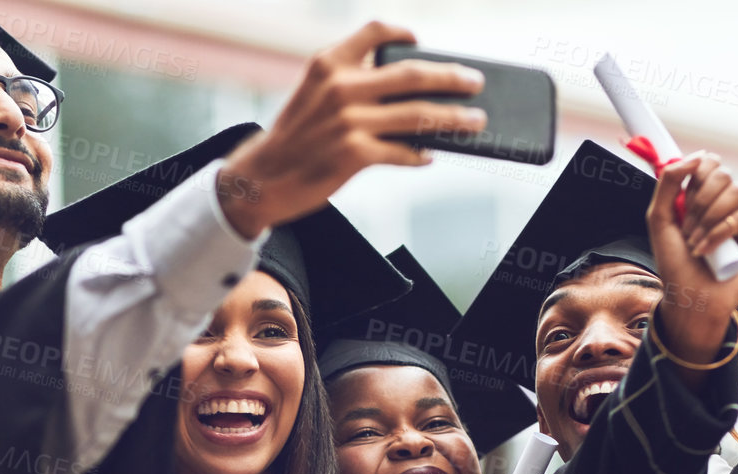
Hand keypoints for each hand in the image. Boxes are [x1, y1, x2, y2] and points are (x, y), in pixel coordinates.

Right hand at [217, 22, 484, 235]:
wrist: (262, 177)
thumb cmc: (295, 137)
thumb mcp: (312, 93)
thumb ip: (350, 81)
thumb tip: (408, 90)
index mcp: (329, 63)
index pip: (375, 32)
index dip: (403, 33)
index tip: (421, 40)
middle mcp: (340, 86)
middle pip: (413, 74)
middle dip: (452, 77)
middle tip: (475, 82)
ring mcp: (349, 121)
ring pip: (418, 115)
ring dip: (453, 118)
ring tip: (474, 121)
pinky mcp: (354, 154)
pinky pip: (403, 151)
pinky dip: (420, 154)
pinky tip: (430, 154)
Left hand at [645, 151, 737, 364]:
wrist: (687, 298)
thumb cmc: (674, 263)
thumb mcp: (660, 219)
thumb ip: (669, 182)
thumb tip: (697, 156)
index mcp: (704, 197)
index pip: (711, 163)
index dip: (697, 172)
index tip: (683, 198)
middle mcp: (725, 205)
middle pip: (724, 174)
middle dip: (699, 200)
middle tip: (686, 227)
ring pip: (736, 191)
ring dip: (707, 218)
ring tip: (693, 243)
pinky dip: (717, 234)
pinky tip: (704, 252)